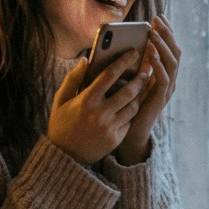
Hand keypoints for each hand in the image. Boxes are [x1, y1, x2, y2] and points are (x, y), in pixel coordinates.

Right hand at [48, 47, 149, 165]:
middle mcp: (99, 114)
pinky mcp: (115, 139)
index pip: (110, 75)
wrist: (64, 156)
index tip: (134, 52)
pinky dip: (134, 110)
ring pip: (133, 106)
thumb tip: (85, 59)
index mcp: (86, 100)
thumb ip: (73, 78)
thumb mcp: (61, 99)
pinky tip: (137, 101)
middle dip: (141, 77)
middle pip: (128, 91)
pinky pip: (130, 121)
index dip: (124, 61)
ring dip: (141, 94)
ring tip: (145, 84)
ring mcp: (109, 128)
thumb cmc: (61, 123)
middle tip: (148, 68)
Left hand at [114, 16, 180, 165]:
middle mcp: (168, 80)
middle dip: (166, 34)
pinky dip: (158, 64)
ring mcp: (166, 90)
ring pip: (172, 62)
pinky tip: (149, 53)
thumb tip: (123, 42)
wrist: (126, 133)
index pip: (169, 48)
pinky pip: (164, 79)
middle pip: (175, 52)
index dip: (166, 32)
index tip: (158, 17)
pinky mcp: (159, 99)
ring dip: (163, 46)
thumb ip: (130, 63)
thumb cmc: (124, 105)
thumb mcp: (127, 78)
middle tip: (157, 20)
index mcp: (161, 73)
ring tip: (153, 33)